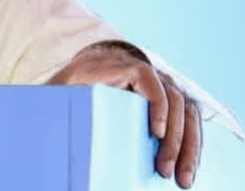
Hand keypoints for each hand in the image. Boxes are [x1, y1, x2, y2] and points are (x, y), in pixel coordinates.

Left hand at [47, 41, 201, 188]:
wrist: (83, 75)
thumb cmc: (70, 86)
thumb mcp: (61, 90)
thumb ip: (60, 97)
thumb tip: (52, 120)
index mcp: (118, 65)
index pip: (146, 77)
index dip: (156, 104)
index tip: (156, 133)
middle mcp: (147, 73)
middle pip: (173, 99)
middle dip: (174, 139)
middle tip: (164, 170)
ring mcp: (162, 86)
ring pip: (187, 113)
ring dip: (189, 148)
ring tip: (182, 180)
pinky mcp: (170, 102)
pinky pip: (189, 121)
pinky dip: (192, 146)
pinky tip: (187, 171)